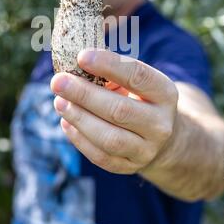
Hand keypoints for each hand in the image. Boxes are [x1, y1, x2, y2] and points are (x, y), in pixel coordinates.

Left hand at [50, 49, 178, 174]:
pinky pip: (101, 156)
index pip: (138, 76)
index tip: (81, 56)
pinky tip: (66, 122)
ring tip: (59, 101)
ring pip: (109, 138)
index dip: (109, 65)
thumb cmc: (138, 98)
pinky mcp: (130, 167)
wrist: (161, 137)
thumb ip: (111, 73)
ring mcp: (147, 149)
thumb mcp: (136, 81)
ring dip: (79, 118)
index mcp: (165, 93)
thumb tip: (74, 64)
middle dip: (84, 94)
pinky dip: (79, 139)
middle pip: (120, 110)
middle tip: (58, 81)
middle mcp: (160, 124)